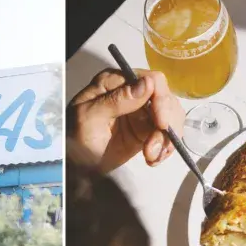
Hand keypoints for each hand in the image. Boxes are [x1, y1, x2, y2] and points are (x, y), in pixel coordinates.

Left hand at [68, 69, 184, 172]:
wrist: (74, 165)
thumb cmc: (75, 138)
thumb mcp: (89, 117)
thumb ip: (117, 100)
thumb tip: (147, 83)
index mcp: (116, 81)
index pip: (151, 79)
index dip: (162, 100)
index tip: (161, 123)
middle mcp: (132, 92)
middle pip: (166, 98)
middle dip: (166, 124)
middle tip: (154, 149)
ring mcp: (141, 111)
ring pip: (171, 116)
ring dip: (166, 139)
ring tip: (151, 156)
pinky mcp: (146, 130)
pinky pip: (166, 134)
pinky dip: (165, 147)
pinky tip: (153, 159)